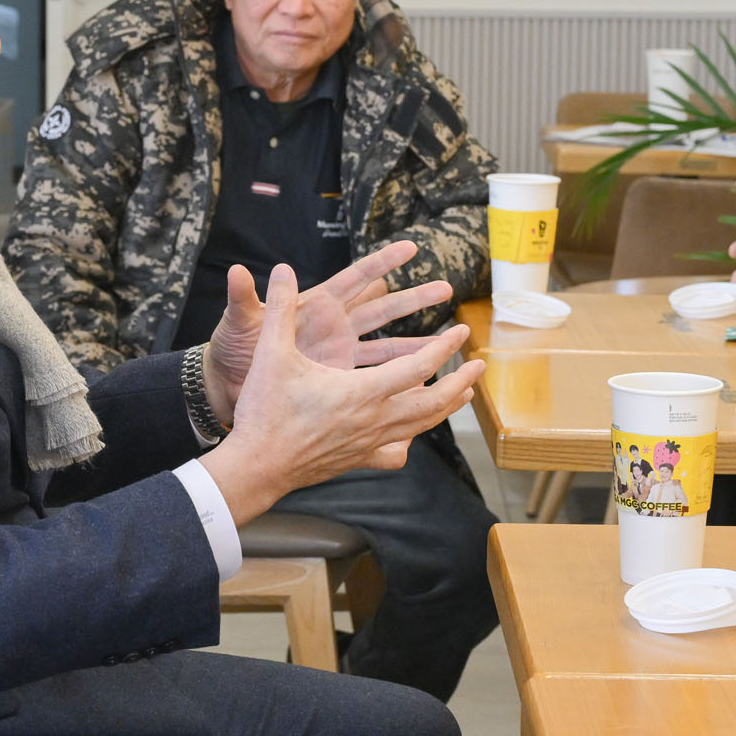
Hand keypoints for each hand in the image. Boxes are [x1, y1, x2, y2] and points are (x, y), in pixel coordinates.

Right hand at [197, 264, 483, 526]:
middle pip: (433, 401)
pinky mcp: (357, 459)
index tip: (461, 330)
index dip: (445, 347)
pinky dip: (411, 438)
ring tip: (462, 394)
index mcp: (362, 391)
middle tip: (479, 365)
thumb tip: (280, 269)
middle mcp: (374, 420)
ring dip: (445, 407)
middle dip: (460, 381)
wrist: (256, 466)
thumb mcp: (272, 354)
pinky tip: (412, 435)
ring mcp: (368, 443)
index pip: (419, 366)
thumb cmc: (265, 410)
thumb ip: (281, 309)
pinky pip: (395, 451)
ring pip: (420, 426)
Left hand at [202, 239, 453, 425]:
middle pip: (381, 308)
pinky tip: (426, 378)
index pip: (354, 278)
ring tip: (450, 337)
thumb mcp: (239, 323)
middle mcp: (333, 326)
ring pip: (387, 344)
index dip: (381, 263)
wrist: (226, 387)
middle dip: (414, 299)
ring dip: (416, 340)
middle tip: (447, 289)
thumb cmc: (230, 348)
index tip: (410, 247)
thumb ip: (243, 298)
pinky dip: (399, 376)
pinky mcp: (338, 379)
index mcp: (314, 305)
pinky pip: (375, 376)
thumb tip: (236, 270)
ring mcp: (339, 353)